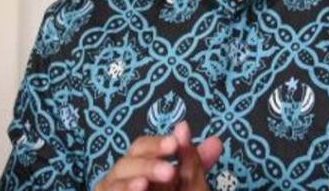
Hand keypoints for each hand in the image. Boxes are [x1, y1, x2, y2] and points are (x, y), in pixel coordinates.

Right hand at [94, 122, 222, 190]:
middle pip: (128, 161)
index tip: (175, 143)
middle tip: (170, 172)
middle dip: (148, 164)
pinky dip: (123, 190)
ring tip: (145, 184)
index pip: (143, 147)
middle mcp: (124, 177)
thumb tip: (216, 141)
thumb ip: (197, 167)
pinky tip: (139, 188)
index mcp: (141, 167)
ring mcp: (112, 190)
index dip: (156, 144)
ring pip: (115, 179)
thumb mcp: (188, 188)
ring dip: (132, 180)